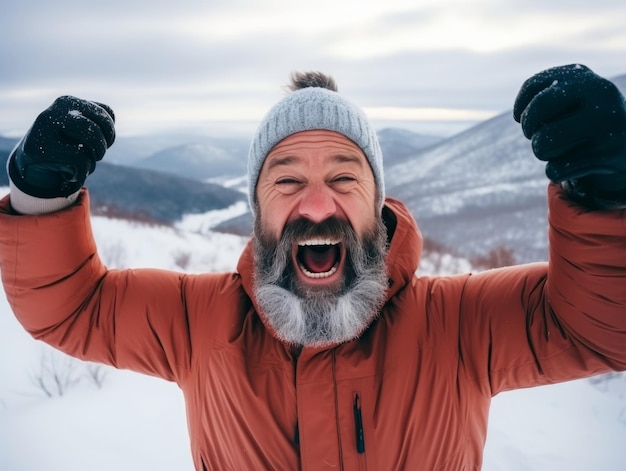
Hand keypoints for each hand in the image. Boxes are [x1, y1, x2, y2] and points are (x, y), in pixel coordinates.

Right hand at [8, 96, 115, 197]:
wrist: (31, 166)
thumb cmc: (63, 147)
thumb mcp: (79, 130)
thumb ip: (95, 121)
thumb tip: (111, 119)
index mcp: (68, 102)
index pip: (106, 112)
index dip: (111, 131)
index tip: (105, 142)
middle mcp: (56, 110)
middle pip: (98, 126)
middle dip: (103, 145)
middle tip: (98, 155)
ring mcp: (46, 127)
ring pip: (90, 136)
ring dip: (96, 156)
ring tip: (87, 163)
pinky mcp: (41, 148)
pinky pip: (79, 159)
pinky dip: (82, 172)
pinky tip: (71, 175)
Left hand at [513, 64, 625, 197]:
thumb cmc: (584, 118)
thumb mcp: (568, 97)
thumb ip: (542, 95)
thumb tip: (522, 115)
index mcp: (585, 77)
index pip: (533, 87)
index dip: (520, 107)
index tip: (522, 117)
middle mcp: (601, 96)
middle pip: (535, 114)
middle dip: (528, 129)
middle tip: (534, 135)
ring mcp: (607, 126)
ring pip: (542, 145)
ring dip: (541, 152)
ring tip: (557, 148)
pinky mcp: (607, 155)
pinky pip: (555, 170)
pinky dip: (555, 171)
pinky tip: (572, 165)